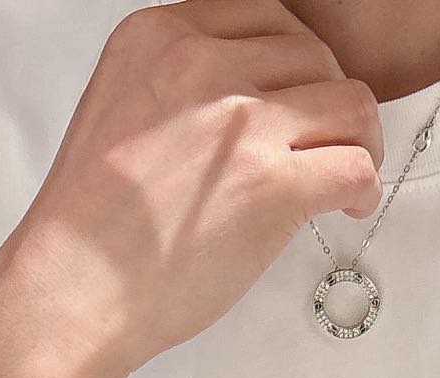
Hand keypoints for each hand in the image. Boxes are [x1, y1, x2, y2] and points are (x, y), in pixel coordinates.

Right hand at [0, 0, 384, 377]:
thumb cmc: (93, 225)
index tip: (296, 101)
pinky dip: (365, 187)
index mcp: (160, 36)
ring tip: (345, 177)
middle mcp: (202, 64)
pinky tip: (350, 206)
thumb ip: (182, 87)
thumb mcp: (122, 108)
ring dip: (360, 140)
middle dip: (330, 100)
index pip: (263, 16)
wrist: (75, 288)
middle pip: (312, 54)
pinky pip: (356, 165)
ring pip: (349, 102)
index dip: (294, 62)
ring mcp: (240, 123)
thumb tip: (252, 101)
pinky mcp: (271, 185)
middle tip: (328, 143)